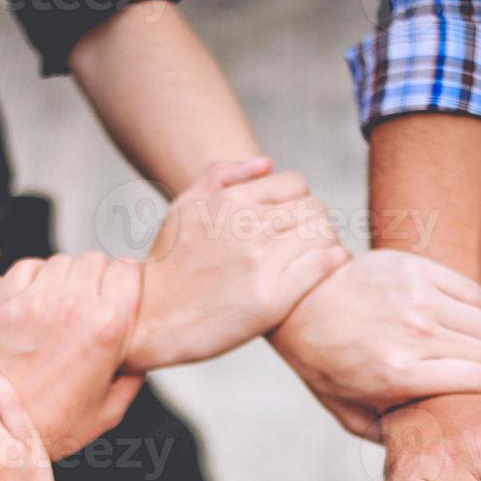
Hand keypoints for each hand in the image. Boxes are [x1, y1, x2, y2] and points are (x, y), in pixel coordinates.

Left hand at [0, 251, 143, 457]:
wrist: (6, 428)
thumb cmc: (60, 423)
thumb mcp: (112, 407)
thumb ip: (133, 376)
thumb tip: (141, 356)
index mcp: (109, 326)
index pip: (128, 270)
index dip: (128, 281)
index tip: (122, 292)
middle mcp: (75, 306)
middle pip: (96, 260)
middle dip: (98, 276)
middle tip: (92, 299)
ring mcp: (38, 302)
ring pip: (63, 261)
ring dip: (67, 276)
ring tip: (64, 301)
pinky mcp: (7, 304)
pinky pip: (28, 267)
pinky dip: (36, 277)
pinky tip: (39, 299)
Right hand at [127, 158, 349, 369]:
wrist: (149, 319)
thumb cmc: (168, 266)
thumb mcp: (184, 208)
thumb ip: (222, 176)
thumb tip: (267, 162)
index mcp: (229, 202)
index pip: (295, 184)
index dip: (297, 203)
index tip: (290, 224)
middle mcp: (248, 226)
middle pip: (314, 209)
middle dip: (313, 225)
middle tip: (303, 247)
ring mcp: (262, 261)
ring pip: (323, 234)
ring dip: (323, 246)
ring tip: (309, 261)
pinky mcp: (272, 298)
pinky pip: (324, 264)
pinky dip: (331, 264)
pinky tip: (320, 274)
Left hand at [271, 249, 480, 433]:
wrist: (300, 304)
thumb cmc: (325, 364)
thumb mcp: (350, 414)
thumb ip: (394, 435)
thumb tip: (434, 452)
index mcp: (399, 372)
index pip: (480, 381)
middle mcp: (414, 332)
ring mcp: (418, 297)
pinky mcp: (419, 270)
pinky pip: (476, 295)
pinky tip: (472, 329)